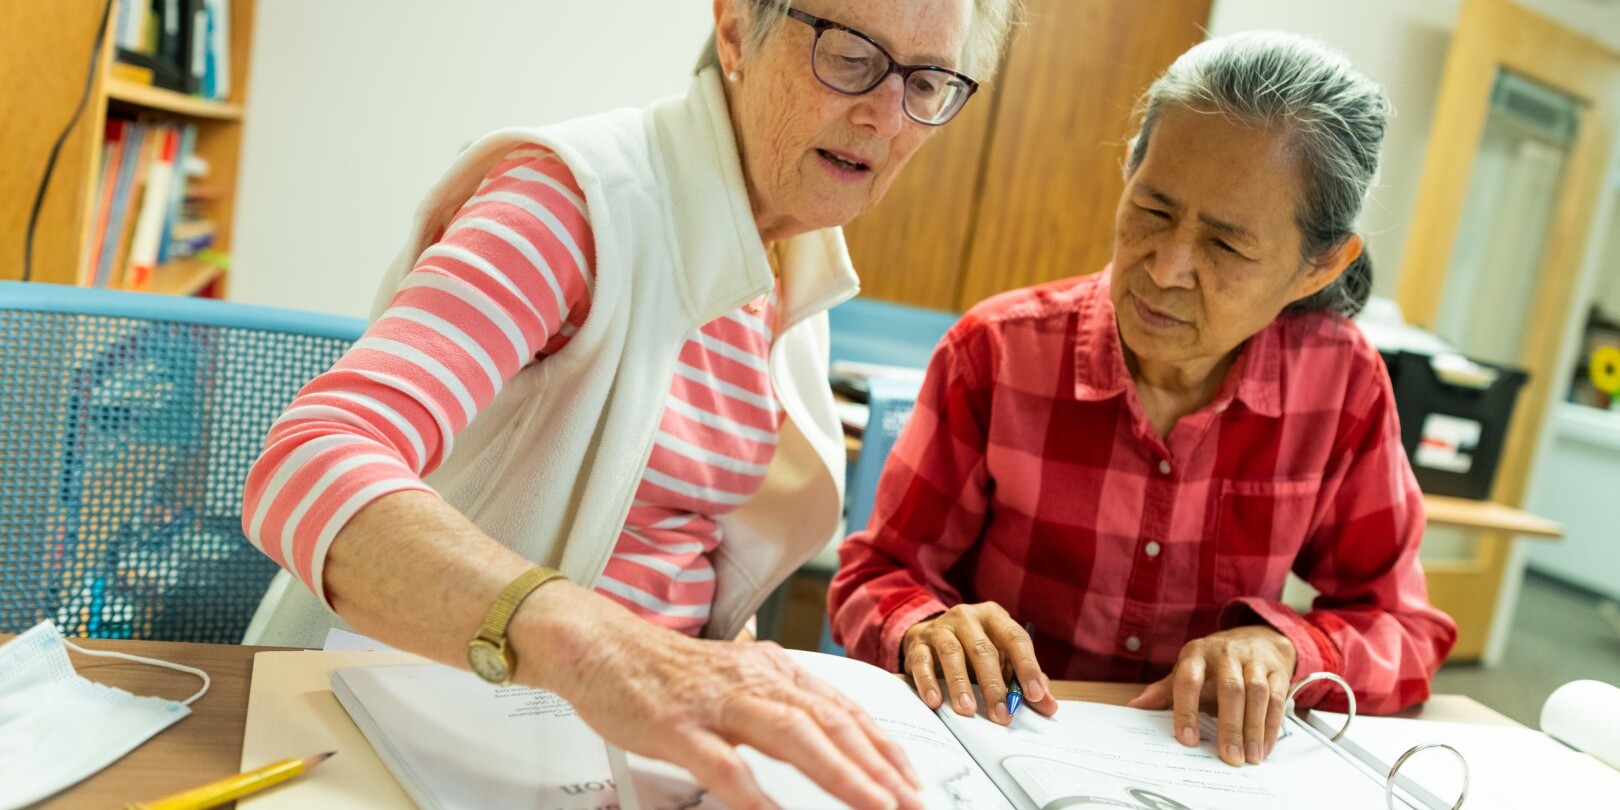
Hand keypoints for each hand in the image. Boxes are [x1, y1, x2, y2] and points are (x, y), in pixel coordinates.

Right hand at [526, 584, 922, 809]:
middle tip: (909, 802)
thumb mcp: (734, 678)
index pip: (843, 708)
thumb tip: (826, 734)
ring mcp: (715, 703)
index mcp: (771, 669)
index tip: (911, 780)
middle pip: (830, 722)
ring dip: (841, 773)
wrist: (596, 644)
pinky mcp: (677, 726)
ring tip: (874, 805)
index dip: (883, 746)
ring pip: (793, 735)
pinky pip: (724, 764)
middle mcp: (753, 680)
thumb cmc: (663, 670)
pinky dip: (756, 794)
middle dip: (878, 766)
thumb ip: (777, 704)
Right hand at [900, 602, 1057, 724]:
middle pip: (983, 649)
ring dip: (961, 684)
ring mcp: (940, 628)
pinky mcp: (917, 643)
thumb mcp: (1001, 659)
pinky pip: (922, 662)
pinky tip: (936, 701)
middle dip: (994, 685)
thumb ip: (1023, 680)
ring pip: (952, 653)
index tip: (1035, 695)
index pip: (1015, 639)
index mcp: (994, 617)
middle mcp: (967, 618)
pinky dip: (928, 682)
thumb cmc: (973, 650)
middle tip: (1002, 715)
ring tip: (968, 710)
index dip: (1027, 667)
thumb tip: (1047, 705)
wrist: (929, 635)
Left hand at [1126, 625, 1296, 766]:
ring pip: (1256, 693)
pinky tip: (1264, 746)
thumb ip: (1164, 690)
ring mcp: (1254, 660)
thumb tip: (1135, 707)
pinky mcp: (1277, 670)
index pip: (1188, 680)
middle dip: (1229, 725)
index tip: (1187, 739)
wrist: (1256, 637)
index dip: (1186, 709)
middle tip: (1229, 756)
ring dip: (1254, 728)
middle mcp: (1226, 654)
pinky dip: (1271, 725)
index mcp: (1196, 654)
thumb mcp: (1187, 669)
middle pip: (1229, 689)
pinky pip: (1277, 698)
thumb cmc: (1214, 662)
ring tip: (1250, 756)